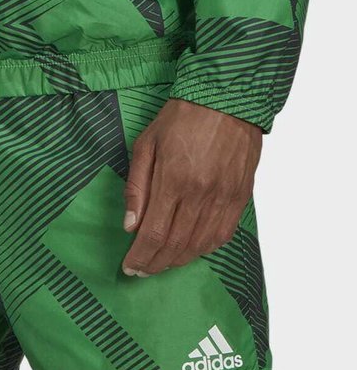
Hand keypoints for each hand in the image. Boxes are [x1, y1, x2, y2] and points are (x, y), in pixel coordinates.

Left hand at [121, 98, 261, 275]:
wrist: (226, 99)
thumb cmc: (181, 117)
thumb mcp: (146, 143)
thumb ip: (137, 186)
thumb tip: (130, 224)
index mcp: (173, 179)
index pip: (154, 233)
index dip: (140, 255)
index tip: (129, 266)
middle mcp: (200, 194)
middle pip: (176, 245)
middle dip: (155, 263)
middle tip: (142, 270)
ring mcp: (223, 198)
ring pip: (199, 245)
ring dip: (178, 260)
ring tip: (162, 264)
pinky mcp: (240, 197)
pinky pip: (222, 235)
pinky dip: (204, 249)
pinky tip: (190, 250)